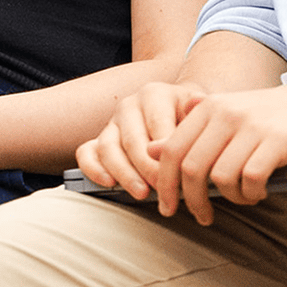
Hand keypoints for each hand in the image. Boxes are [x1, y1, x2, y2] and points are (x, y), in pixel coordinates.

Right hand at [74, 81, 204, 199]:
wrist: (179, 112)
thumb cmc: (190, 117)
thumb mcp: (200, 110)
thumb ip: (198, 109)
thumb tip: (196, 104)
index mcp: (154, 94)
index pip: (157, 126)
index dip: (168, 155)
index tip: (180, 176)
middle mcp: (129, 106)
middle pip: (132, 140)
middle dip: (147, 169)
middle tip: (162, 189)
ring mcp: (112, 123)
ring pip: (108, 148)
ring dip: (124, 174)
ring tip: (142, 193)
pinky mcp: (99, 139)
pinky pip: (86, 152)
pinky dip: (93, 169)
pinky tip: (108, 183)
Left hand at [149, 84, 286, 224]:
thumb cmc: (272, 114)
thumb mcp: (228, 114)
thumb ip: (192, 132)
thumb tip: (151, 150)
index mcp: (208, 107)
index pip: (171, 150)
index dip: (165, 183)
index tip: (167, 206)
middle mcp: (226, 113)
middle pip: (192, 168)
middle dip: (192, 201)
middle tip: (202, 216)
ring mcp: (252, 126)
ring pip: (221, 178)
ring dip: (230, 198)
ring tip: (243, 197)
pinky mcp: (278, 141)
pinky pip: (251, 180)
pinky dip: (252, 194)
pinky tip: (260, 191)